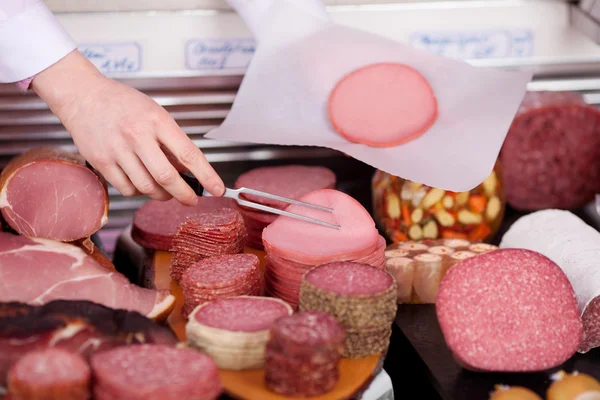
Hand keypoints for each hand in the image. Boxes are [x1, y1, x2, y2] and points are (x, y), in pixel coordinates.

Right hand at [31, 51, 224, 205]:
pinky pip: (127, 189)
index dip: (206, 176)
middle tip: (192, 200)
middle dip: (184, 194)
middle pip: (167, 177)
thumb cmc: (122, 104)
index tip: (218, 189)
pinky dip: (139, 192)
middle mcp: (137, 135)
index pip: (188, 154)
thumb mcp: (155, 113)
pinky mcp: (101, 162)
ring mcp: (117, 150)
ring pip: (147, 187)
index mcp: (157, 121)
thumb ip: (172, 141)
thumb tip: (188, 171)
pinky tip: (142, 183)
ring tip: (166, 191)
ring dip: (162, 195)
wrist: (82, 95)